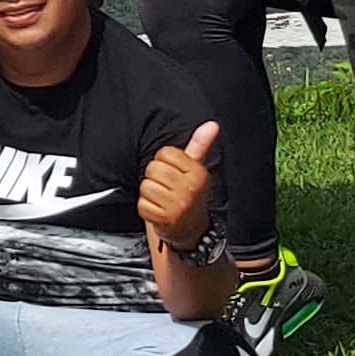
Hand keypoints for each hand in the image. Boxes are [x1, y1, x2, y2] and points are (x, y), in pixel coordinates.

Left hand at [139, 119, 219, 253]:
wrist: (192, 231)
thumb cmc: (190, 194)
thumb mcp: (197, 170)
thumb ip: (200, 145)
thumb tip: (212, 124)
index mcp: (198, 173)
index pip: (165, 153)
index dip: (165, 161)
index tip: (174, 173)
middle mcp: (190, 189)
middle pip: (153, 168)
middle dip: (155, 177)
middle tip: (167, 188)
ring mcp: (177, 205)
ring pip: (145, 186)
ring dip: (150, 194)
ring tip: (163, 200)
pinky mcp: (164, 219)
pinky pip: (142, 204)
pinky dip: (146, 208)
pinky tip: (159, 211)